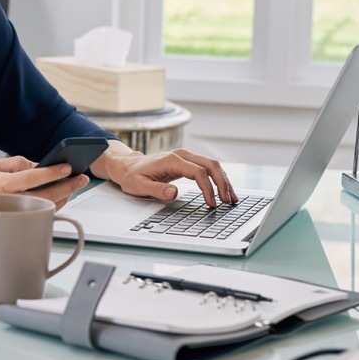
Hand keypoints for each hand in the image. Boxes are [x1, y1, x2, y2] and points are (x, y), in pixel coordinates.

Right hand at [0, 156, 88, 211]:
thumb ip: (12, 163)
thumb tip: (35, 163)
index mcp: (0, 184)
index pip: (32, 177)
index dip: (52, 172)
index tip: (68, 168)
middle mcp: (7, 201)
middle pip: (44, 195)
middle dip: (67, 186)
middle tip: (80, 178)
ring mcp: (12, 215)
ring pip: (45, 207)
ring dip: (62, 197)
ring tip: (72, 186)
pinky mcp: (14, 225)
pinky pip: (38, 216)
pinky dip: (51, 206)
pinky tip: (58, 198)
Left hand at [93, 144, 236, 206]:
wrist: (127, 165)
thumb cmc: (132, 176)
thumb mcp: (139, 185)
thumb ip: (156, 189)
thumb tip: (174, 193)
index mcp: (172, 160)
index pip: (198, 172)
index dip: (208, 188)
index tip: (211, 204)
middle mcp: (182, 155)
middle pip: (211, 165)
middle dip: (222, 184)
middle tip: (228, 201)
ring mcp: (185, 157)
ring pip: (212, 165)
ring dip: (224, 181)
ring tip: (231, 198)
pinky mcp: (187, 162)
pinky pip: (207, 168)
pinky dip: (217, 178)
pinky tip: (223, 190)